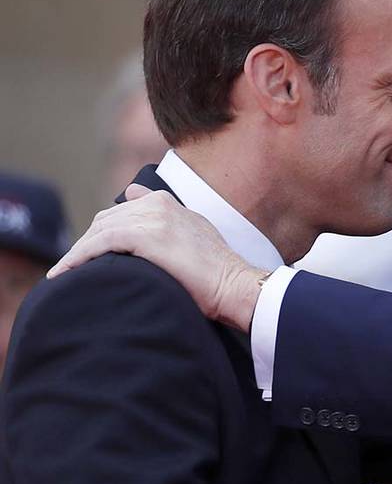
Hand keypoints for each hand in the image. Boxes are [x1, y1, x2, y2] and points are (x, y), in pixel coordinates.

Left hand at [48, 184, 264, 331]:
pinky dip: (77, 257)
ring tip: (65, 274)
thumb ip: (165, 221)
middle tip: (73, 269)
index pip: (121, 211)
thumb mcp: (192, 235)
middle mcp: (158, 204)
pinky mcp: (146, 236)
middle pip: (105, 219)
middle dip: (86, 243)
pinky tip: (65, 273)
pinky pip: (99, 242)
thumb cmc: (215, 272)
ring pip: (98, 230)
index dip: (103, 231)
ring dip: (77, 252)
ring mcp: (153, 218)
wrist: (234, 284)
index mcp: (168, 202)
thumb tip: (133, 199)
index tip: (93, 253)